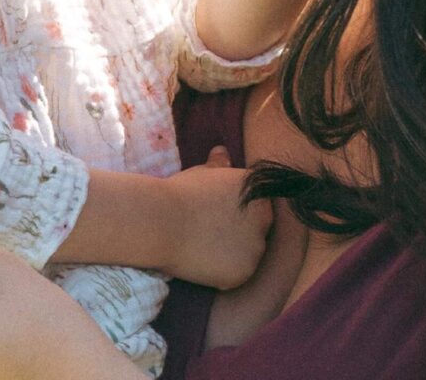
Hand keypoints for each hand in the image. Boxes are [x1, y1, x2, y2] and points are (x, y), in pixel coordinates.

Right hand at [163, 146, 272, 288]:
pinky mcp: (244, 271)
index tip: (220, 215)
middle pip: (259, 228)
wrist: (161, 221)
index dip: (239, 210)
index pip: (259, 203)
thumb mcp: (202, 173)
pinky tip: (205, 262)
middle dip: (242, 231)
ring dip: (235, 252)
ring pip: (250, 252)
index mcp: (257, 190)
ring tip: (207, 247)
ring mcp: (256, 246)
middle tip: (213, 232)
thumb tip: (223, 151)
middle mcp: (264, 217)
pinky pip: (238, 274)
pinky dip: (225, 272)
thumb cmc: (181, 193)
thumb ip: (219, 165)